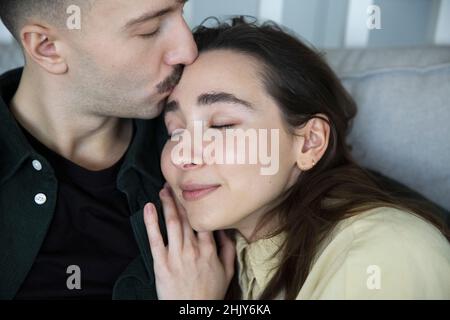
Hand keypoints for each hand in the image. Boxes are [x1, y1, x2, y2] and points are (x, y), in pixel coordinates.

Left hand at [143, 185, 235, 299]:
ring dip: (167, 203)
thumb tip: (226, 230)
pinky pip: (155, 239)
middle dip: (180, 198)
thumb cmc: (210, 293)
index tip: (192, 192)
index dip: (196, 204)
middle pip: (186, 217)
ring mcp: (176, 255)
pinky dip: (151, 222)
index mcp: (209, 249)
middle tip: (173, 184)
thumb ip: (229, 249)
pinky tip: (149, 208)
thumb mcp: (228, 272)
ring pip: (172, 223)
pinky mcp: (161, 264)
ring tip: (163, 190)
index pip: (202, 219)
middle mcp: (193, 248)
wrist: (193, 311)